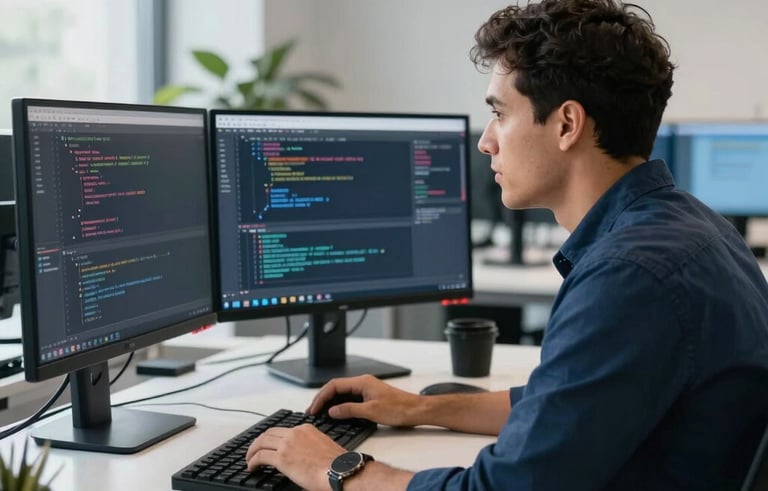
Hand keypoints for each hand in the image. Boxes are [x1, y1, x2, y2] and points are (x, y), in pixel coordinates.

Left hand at [245, 423, 344, 490]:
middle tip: (254, 450)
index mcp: (306, 429)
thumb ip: (309, 448)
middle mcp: (295, 433)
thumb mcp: (322, 448)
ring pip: (261, 442)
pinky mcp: (282, 458)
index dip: (272, 438)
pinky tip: (251, 467)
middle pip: (269, 433)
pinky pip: (260, 456)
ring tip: (249, 459)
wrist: (340, 470)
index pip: (282, 430)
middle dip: (259, 442)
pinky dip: (252, 461)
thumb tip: (303, 459)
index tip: (268, 444)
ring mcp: (287, 444)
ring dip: (252, 451)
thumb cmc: (336, 464)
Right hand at [307, 374, 422, 426]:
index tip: (314, 408)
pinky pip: (350, 398)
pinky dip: (340, 405)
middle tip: (312, 411)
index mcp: (362, 382)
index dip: (321, 397)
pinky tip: (336, 413)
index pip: (334, 386)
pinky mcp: (370, 397)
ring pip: (342, 393)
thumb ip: (350, 410)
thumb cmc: (400, 409)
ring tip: (320, 413)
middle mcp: (363, 383)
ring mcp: (366, 389)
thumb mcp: (371, 412)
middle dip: (322, 399)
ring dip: (330, 402)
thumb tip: (332, 411)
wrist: (416, 410)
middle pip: (336, 388)